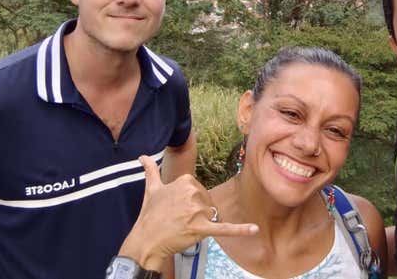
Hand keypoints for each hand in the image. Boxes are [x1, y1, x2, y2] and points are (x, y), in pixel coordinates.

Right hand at [118, 155, 258, 270]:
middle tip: (179, 219)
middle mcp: (192, 194)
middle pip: (206, 202)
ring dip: (200, 223)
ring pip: (210, 216)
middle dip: (196, 212)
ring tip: (183, 227)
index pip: (199, 190)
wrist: (146, 239)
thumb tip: (142, 156)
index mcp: (185, 181)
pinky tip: (254, 229)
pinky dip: (241, 230)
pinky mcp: (202, 229)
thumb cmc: (149, 215)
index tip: (178, 207)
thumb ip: (150, 170)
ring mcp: (197, 212)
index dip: (190, 201)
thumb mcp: (151, 189)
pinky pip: (224, 228)